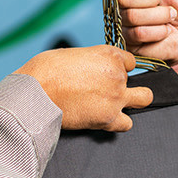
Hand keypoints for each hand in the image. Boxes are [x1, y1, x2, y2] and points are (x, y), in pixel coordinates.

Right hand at [17, 45, 152, 131]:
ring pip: (143, 99)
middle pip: (137, 80)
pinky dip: (119, 122)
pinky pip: (127, 123)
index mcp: (108, 55)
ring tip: (114, 105)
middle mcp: (117, 75)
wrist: (34, 94)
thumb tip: (92, 69)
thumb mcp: (72, 54)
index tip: (109, 74)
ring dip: (130, 102)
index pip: (130, 61)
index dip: (120, 68)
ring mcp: (115, 97)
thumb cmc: (45, 71)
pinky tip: (105, 118)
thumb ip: (91, 61)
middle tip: (112, 90)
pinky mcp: (107, 118)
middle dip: (128, 84)